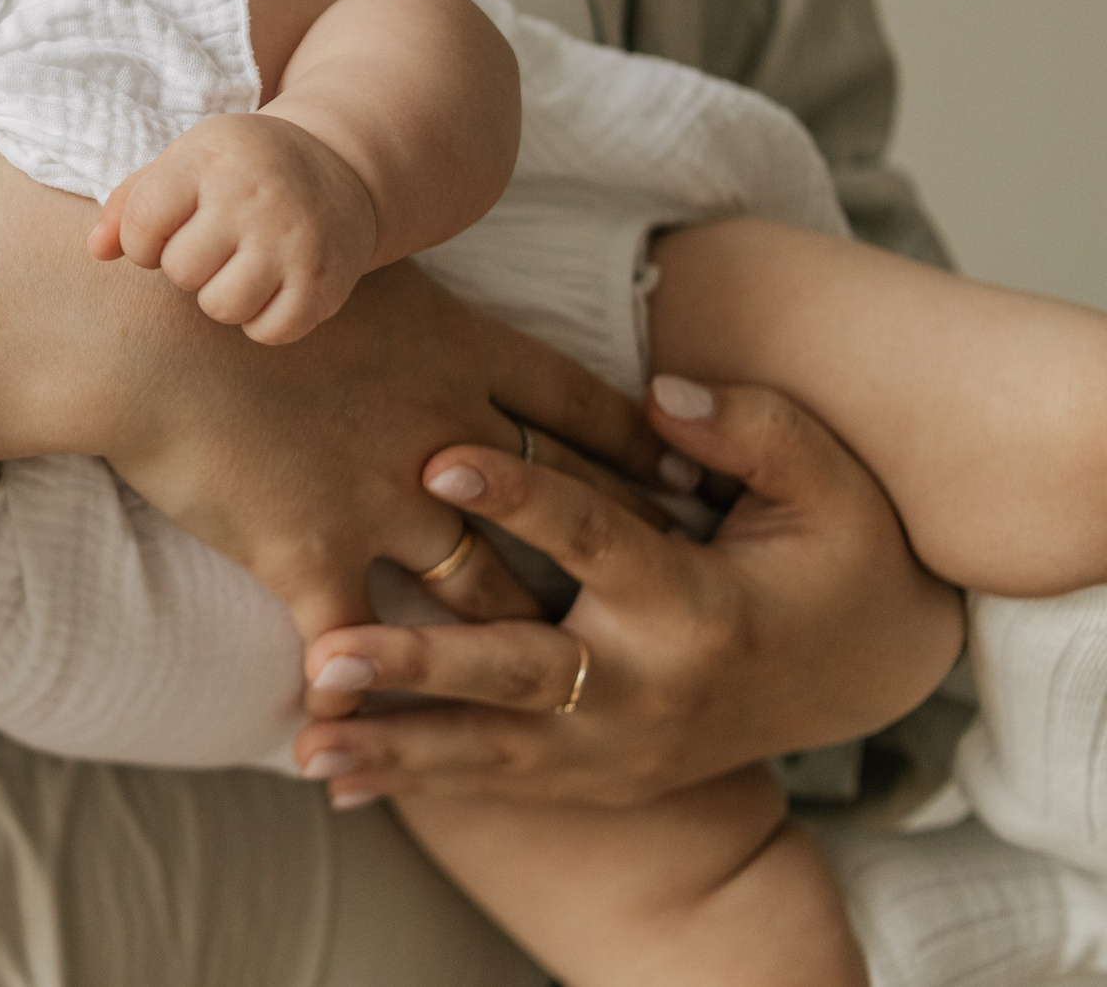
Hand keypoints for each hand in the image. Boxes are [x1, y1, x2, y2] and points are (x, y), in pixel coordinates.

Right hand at [0, 147, 690, 639]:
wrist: (145, 324)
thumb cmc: (231, 266)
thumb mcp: (349, 262)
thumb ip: (407, 295)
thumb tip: (435, 294)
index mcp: (458, 353)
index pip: (577, 407)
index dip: (638, 448)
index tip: (686, 481)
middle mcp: (442, 434)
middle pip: (558, 509)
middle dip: (620, 557)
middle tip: (681, 595)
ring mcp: (382, 502)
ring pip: (483, 592)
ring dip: (520, 643)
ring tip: (565, 688)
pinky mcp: (310, 556)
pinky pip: (353, 647)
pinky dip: (365, 695)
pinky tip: (370, 734)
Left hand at [87, 113, 377, 343]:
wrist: (340, 167)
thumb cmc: (241, 169)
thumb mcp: (185, 162)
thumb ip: (131, 202)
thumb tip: (95, 250)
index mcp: (210, 161)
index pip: (142, 224)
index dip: (142, 240)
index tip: (167, 228)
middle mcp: (254, 199)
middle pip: (181, 271)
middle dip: (187, 266)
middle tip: (215, 243)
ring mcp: (292, 242)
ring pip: (222, 307)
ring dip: (222, 295)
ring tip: (240, 265)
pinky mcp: (323, 282)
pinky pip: (269, 332)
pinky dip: (262, 320)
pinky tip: (271, 285)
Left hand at [289, 378, 964, 807]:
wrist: (870, 677)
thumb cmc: (837, 557)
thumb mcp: (828, 483)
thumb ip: (750, 430)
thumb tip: (662, 393)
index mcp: (699, 601)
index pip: (596, 540)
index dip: (520, 495)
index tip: (435, 455)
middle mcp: (651, 687)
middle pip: (519, 672)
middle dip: (420, 668)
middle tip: (327, 658)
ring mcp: (622, 748)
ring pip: (491, 750)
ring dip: (394, 747)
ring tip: (304, 745)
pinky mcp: (601, 779)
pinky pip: (497, 782)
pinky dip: (416, 782)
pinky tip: (332, 780)